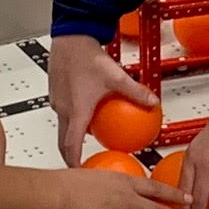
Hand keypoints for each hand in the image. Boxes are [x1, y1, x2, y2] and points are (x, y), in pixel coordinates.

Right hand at [49, 32, 156, 168]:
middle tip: (82, 164)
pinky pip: (65, 110)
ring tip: (86, 140)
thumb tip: (152, 102)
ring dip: (73, 135)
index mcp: (75, 111)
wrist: (70, 35)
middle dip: (71, 155)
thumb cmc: (86, 55)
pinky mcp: (56, 91)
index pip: (71, 146)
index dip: (74, 163)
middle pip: (63, 140)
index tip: (80, 173)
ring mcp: (57, 100)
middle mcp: (62, 108)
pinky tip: (87, 111)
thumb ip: (135, 92)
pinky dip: (73, 117)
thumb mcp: (116, 76)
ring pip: (64, 125)